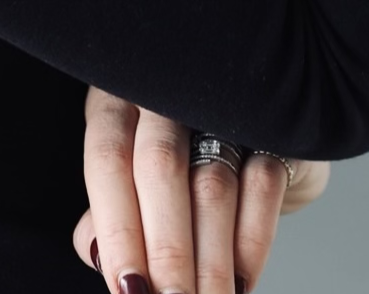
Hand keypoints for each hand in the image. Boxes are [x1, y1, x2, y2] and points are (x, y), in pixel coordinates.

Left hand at [72, 84, 330, 291]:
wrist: (250, 122)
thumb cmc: (173, 156)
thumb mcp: (130, 174)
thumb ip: (112, 212)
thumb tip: (96, 256)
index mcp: (118, 102)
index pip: (109, 162)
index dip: (117, 229)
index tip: (127, 290)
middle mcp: (166, 94)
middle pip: (159, 169)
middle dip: (166, 250)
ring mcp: (223, 104)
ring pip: (212, 185)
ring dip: (210, 260)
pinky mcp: (273, 127)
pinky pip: (263, 186)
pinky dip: (251, 244)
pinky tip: (240, 283)